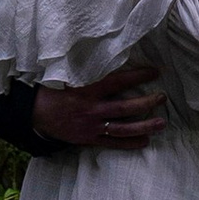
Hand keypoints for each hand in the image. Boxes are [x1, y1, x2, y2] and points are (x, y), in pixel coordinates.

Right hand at [33, 55, 166, 149]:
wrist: (35, 113)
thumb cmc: (52, 90)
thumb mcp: (69, 75)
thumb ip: (89, 70)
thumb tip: (109, 56)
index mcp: (88, 90)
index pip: (118, 81)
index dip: (138, 76)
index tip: (155, 71)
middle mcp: (93, 109)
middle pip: (125, 107)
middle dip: (147, 103)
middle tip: (163, 98)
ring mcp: (92, 126)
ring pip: (123, 128)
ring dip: (144, 126)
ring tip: (161, 123)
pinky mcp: (89, 138)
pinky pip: (112, 143)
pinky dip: (129, 143)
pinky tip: (145, 141)